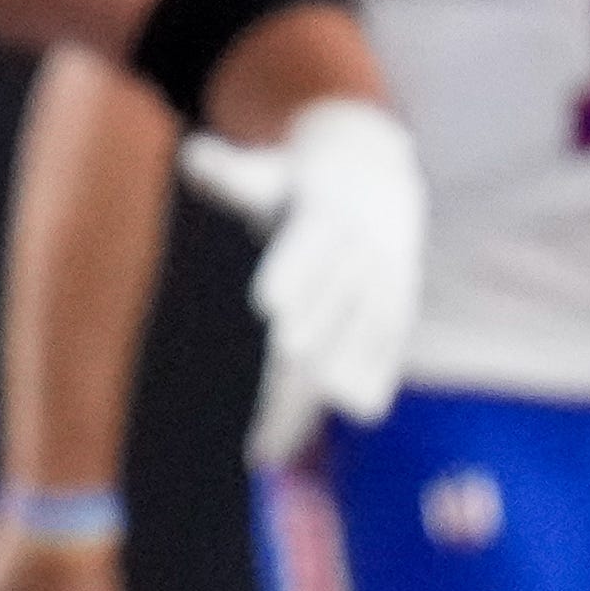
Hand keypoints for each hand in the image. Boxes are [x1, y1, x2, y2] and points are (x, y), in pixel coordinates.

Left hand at [177, 99, 421, 460]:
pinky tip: (347, 420)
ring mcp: (386, 279)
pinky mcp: (399, 305)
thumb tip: (190, 154)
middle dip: (299, 351)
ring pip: (360, 337)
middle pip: (330, 304)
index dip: (293, 273)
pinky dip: (369, 384)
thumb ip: (227, 173)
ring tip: (278, 436)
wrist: (377, 176)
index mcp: (326, 211)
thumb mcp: (264, 172)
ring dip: (329, 384)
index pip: (309, 246)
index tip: (267, 306)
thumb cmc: (294, 184)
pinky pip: (387, 348)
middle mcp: (363, 247)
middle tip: (256, 396)